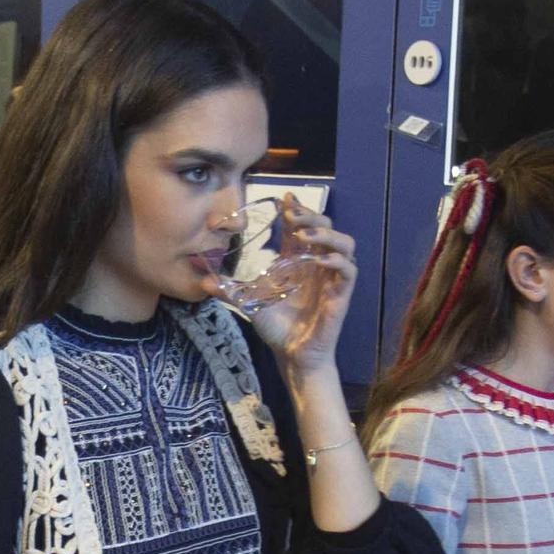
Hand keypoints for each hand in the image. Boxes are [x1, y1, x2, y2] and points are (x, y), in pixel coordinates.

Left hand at [224, 196, 356, 373]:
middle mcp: (317, 265)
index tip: (284, 198)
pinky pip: (349, 269)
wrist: (292, 355)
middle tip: (292, 216)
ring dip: (327, 234)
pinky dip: (337, 260)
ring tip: (305, 236)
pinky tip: (319, 260)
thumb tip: (203, 282)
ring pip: (345, 243)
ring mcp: (331, 278)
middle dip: (311, 216)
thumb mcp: (249, 304)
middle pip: (326, 227)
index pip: (301, 227)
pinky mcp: (340, 294)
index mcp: (297, 262)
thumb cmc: (276, 329)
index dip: (296, 209)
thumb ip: (230, 291)